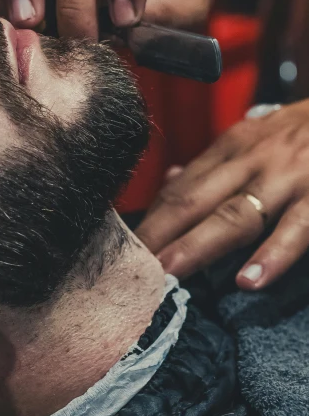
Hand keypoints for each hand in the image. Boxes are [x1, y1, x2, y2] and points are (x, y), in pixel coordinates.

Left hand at [135, 100, 308, 288]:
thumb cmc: (300, 133)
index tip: (124, 251)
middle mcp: (251, 160)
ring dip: (199, 246)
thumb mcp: (253, 137)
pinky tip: (249, 281)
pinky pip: (296, 229)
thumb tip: (169, 182)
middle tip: (131, 270)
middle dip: (160, 235)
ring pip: (235, 215)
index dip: (152, 221)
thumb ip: (213, 164)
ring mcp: (286, 177)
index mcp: (231, 148)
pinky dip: (272, 255)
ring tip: (171, 274)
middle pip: (195, 201)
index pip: (180, 189)